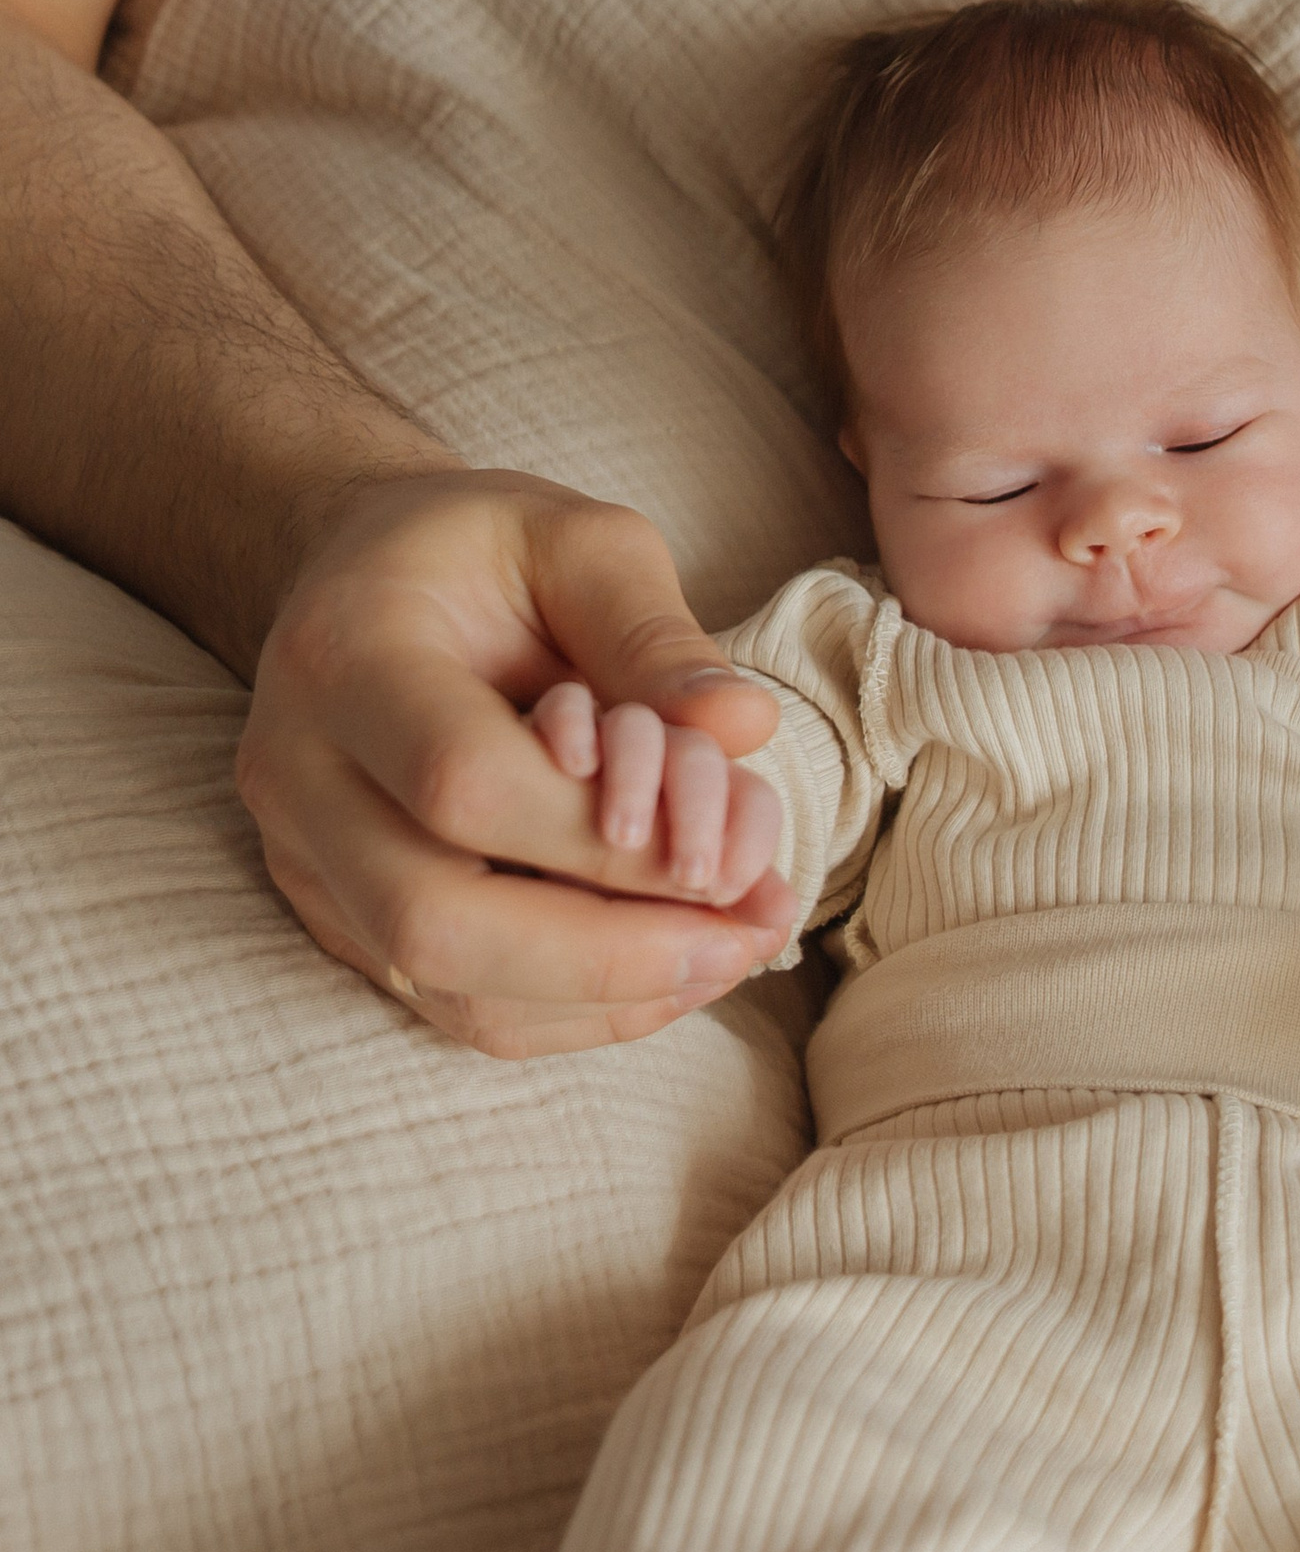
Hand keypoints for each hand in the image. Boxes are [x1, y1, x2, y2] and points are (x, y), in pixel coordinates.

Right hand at [236, 468, 799, 1057]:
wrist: (367, 577)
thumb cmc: (486, 553)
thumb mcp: (582, 544)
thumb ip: (657, 635)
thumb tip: (744, 729)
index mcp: (343, 659)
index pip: (463, 785)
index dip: (605, 840)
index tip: (727, 855)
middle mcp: (298, 775)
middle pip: (435, 922)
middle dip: (612, 952)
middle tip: (749, 933)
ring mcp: (309, 862)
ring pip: (449, 990)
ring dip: (613, 994)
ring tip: (738, 948)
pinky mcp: (345, 919)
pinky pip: (461, 1007)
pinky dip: (583, 1007)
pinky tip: (679, 964)